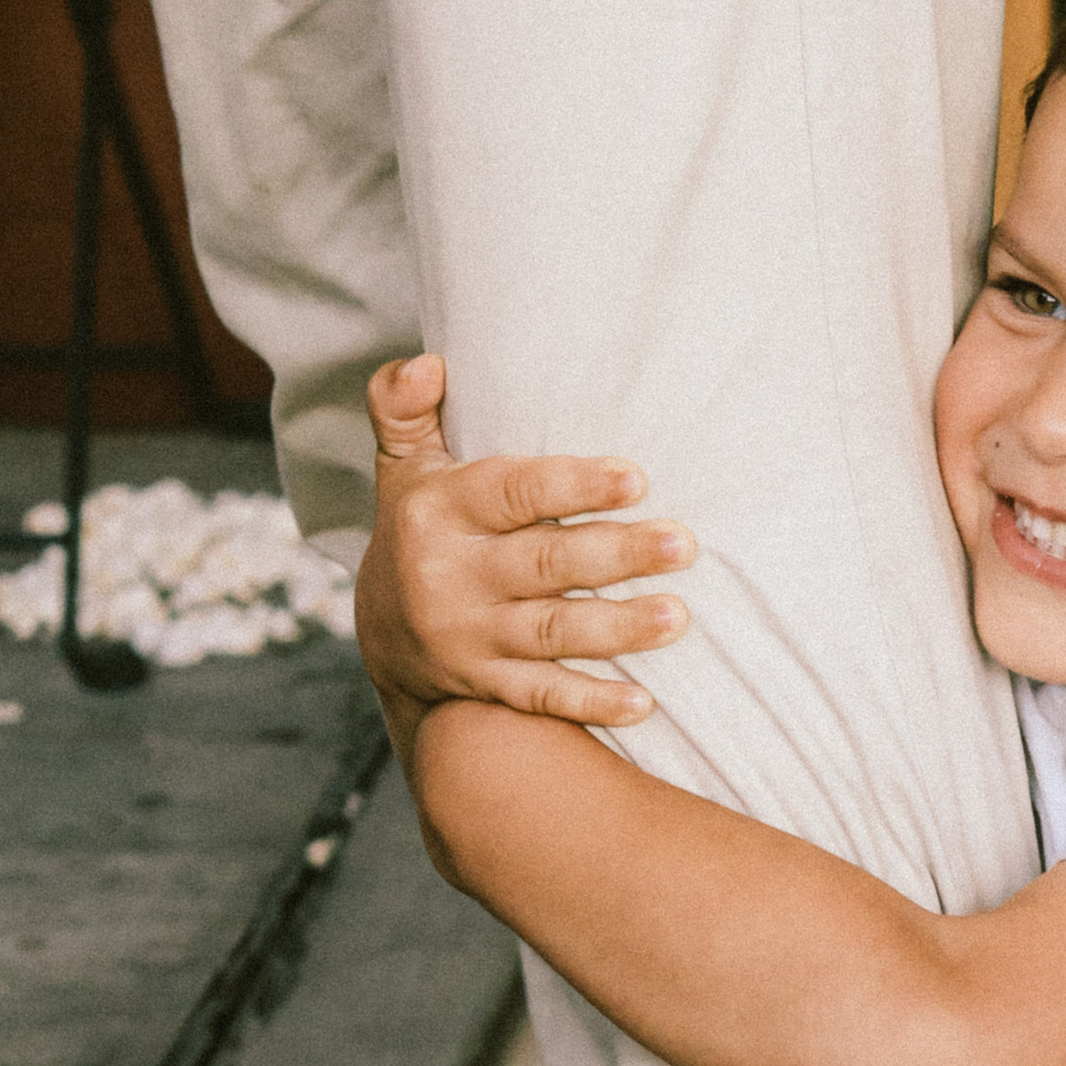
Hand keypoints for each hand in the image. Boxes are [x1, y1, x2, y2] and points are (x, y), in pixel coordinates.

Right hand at [353, 353, 694, 727]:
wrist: (382, 634)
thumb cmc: (419, 527)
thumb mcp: (403, 464)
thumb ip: (405, 407)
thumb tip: (429, 363)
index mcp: (439, 512)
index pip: (512, 493)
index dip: (573, 486)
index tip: (635, 478)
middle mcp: (451, 576)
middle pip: (545, 563)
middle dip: (616, 554)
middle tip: (683, 544)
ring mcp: (470, 637)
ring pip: (552, 632)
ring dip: (617, 628)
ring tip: (677, 617)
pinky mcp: (486, 685)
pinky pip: (542, 697)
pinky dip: (591, 702)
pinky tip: (643, 702)